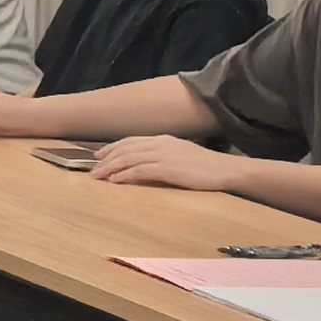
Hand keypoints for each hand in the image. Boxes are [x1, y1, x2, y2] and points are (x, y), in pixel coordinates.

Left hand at [93, 135, 251, 192]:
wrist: (227, 170)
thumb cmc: (207, 166)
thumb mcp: (181, 154)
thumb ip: (163, 155)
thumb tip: (145, 163)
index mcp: (163, 140)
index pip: (131, 141)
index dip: (112, 148)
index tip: (99, 155)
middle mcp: (160, 144)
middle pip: (125, 149)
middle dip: (106, 159)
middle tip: (93, 169)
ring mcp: (164, 155)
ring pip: (129, 159)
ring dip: (110, 168)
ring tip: (98, 176)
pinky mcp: (168, 168)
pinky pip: (140, 170)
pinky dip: (125, 175)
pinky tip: (115, 181)